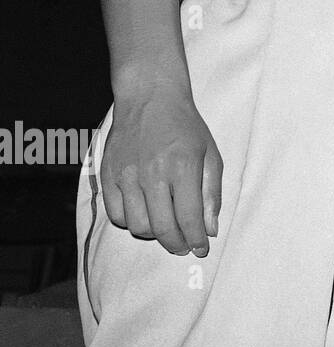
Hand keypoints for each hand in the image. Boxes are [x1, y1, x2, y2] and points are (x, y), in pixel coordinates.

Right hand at [99, 85, 223, 255]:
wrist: (150, 98)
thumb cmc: (186, 126)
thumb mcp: (210, 154)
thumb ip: (212, 193)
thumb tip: (211, 229)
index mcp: (182, 167)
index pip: (188, 219)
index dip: (197, 240)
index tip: (202, 249)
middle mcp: (153, 174)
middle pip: (161, 229)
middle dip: (176, 244)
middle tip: (184, 245)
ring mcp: (127, 175)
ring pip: (136, 226)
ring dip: (153, 234)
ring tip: (165, 227)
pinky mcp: (108, 175)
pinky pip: (116, 214)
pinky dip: (130, 222)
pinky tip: (144, 214)